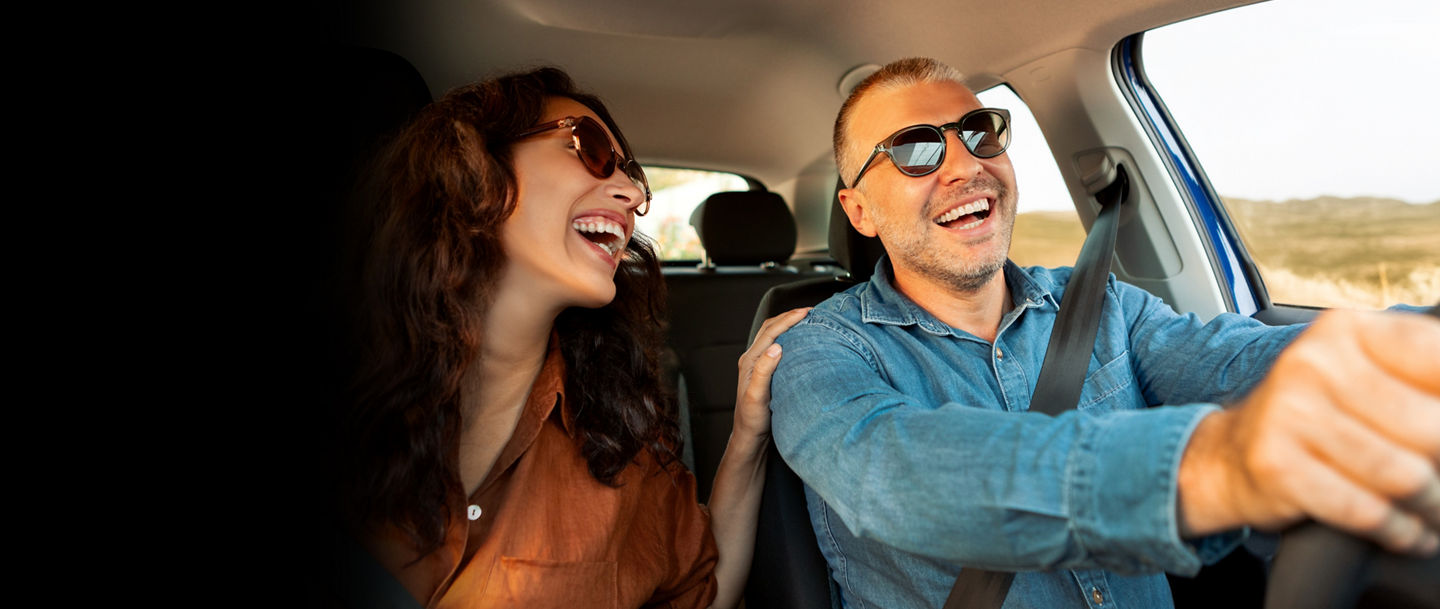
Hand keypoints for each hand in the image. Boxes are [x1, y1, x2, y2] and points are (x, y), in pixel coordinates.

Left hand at [732, 308, 811, 441]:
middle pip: (770, 328)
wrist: (749, 436)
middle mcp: (752, 359)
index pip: (771, 332)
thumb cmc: (752, 419)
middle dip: (789, 316)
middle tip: (810, 311)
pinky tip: (800, 339)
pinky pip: (776, 345)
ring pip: (772, 335)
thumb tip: (776, 348)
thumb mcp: (757, 397)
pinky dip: (788, 336)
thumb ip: (764, 372)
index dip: (788, 319)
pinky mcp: (764, 370)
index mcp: (750, 361)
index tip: (806, 312)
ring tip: (805, 319)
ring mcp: (757, 364)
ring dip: (787, 324)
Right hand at [1179, 309, 1439, 554]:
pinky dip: (1399, 532)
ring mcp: (1291, 413)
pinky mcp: (1279, 465)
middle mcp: (1314, 363)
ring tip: (1430, 512)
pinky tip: (1404, 531)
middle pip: (1431, 430)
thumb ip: (1419, 380)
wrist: (1227, 455)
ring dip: (1431, 508)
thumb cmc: (1311, 417)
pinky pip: (1368, 512)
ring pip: (1406, 477)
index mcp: (1345, 330)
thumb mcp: (1360, 376)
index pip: (1438, 362)